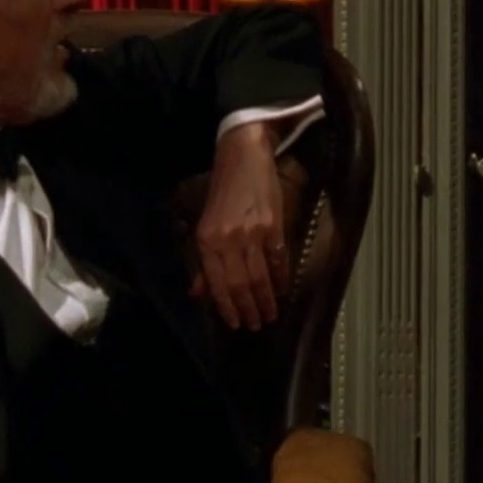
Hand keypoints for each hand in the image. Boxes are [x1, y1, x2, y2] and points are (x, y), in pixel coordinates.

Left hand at [192, 122, 289, 330]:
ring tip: (270, 315)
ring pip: (260, 276)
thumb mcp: (205, 225)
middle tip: (257, 325)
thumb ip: (203, 261)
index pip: (218, 283)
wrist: (243, 157)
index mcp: (206, 241)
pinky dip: (281, 278)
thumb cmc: (221, 191)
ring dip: (266, 300)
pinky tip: (282, 290)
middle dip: (249, 309)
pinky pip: (278, 260)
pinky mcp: (273, 226)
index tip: (236, 324)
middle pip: (240, 284)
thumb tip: (199, 293)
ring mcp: (252, 234)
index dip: (228, 307)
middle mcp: (228, 240)